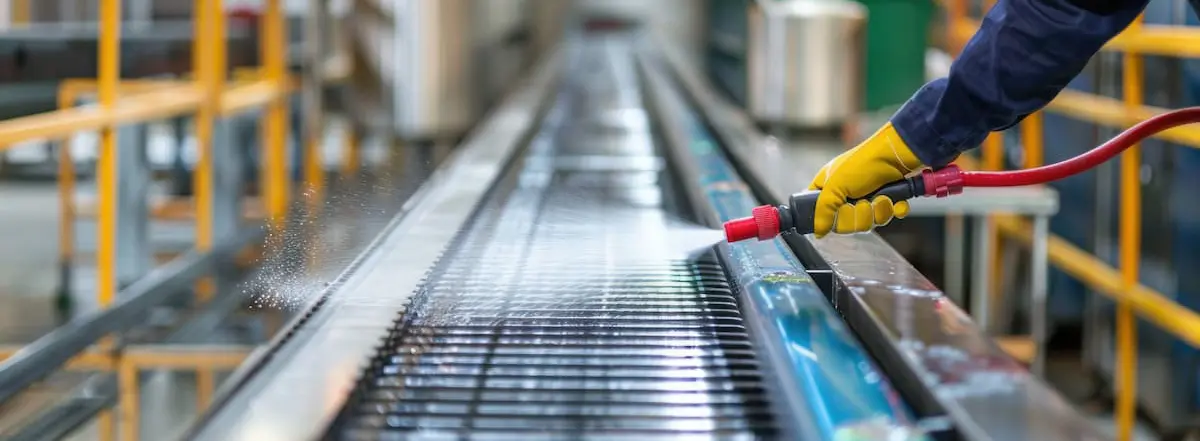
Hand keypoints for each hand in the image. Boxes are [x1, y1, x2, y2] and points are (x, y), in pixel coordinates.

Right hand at [808, 122, 924, 236]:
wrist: (897, 155)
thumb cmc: (863, 163)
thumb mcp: (836, 185)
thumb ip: (823, 210)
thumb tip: (817, 232)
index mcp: (829, 186)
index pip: (819, 211)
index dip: (828, 217)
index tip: (836, 215)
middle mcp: (845, 194)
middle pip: (844, 223)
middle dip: (857, 215)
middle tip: (862, 202)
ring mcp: (865, 199)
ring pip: (865, 223)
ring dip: (876, 212)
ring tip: (881, 198)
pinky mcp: (885, 202)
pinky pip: (885, 218)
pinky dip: (892, 210)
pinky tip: (894, 201)